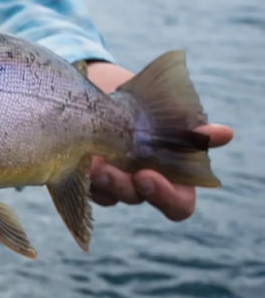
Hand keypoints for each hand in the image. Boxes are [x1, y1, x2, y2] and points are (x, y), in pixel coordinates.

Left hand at [87, 62, 233, 220]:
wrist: (110, 92)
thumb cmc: (152, 107)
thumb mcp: (173, 113)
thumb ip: (194, 129)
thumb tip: (223, 135)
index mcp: (173, 179)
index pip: (177, 206)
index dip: (165, 197)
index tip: (147, 176)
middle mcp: (141, 186)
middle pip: (134, 198)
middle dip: (119, 184)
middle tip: (104, 169)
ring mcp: (111, 184)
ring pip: (104, 192)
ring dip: (94, 177)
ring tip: (86, 159)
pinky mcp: (84, 175)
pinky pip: (80, 182)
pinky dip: (77, 168)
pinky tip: (74, 153)